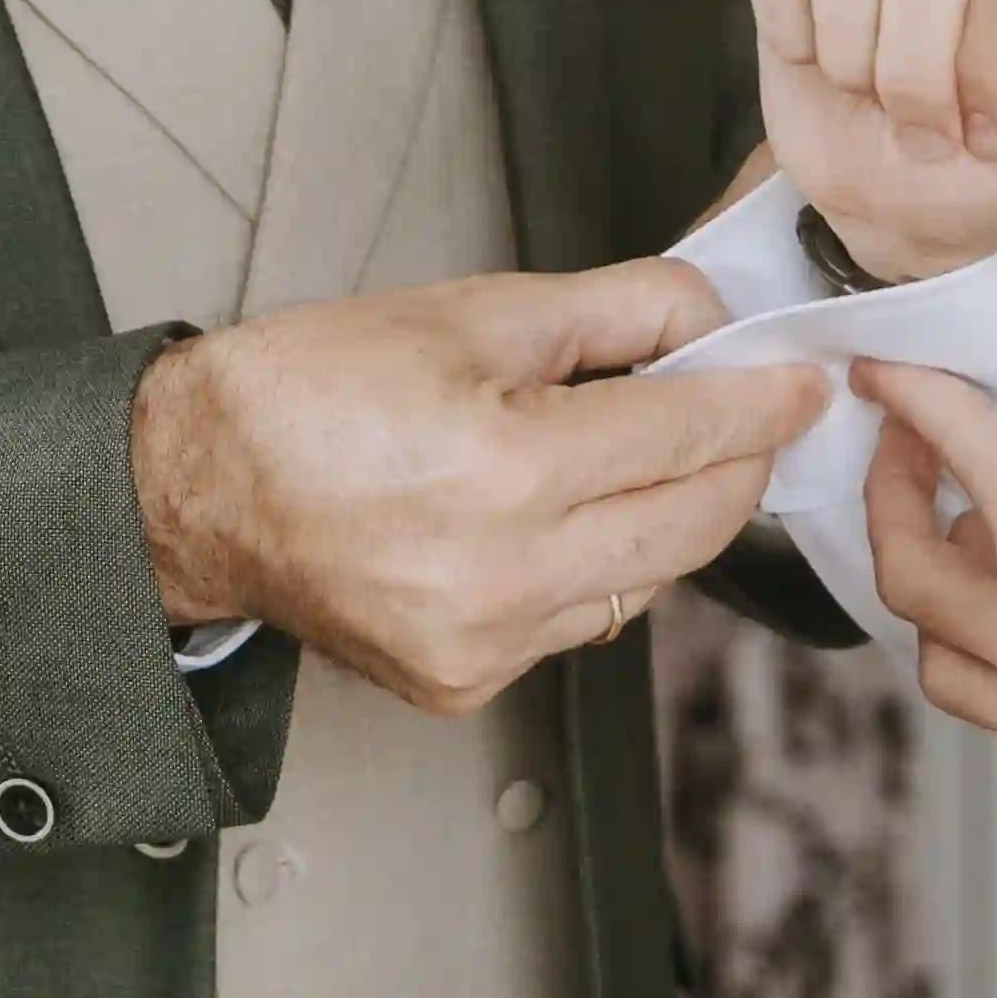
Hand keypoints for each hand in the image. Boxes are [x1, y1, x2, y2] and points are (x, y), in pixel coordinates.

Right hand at [131, 259, 827, 716]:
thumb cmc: (306, 390)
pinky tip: (563, 516)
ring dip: (669, 514)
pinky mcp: (465, 685)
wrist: (195, 489)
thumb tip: (705, 315)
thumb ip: (610, 312)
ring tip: (647, 449)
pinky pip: (579, 622)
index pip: (686, 434)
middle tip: (756, 410)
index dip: (758, 400)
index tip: (801, 380)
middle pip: (691, 522)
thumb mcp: (468, 311)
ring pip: (645, 579)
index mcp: (506, 470)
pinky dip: (596, 566)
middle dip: (737, 460)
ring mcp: (485, 645)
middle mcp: (503, 577)